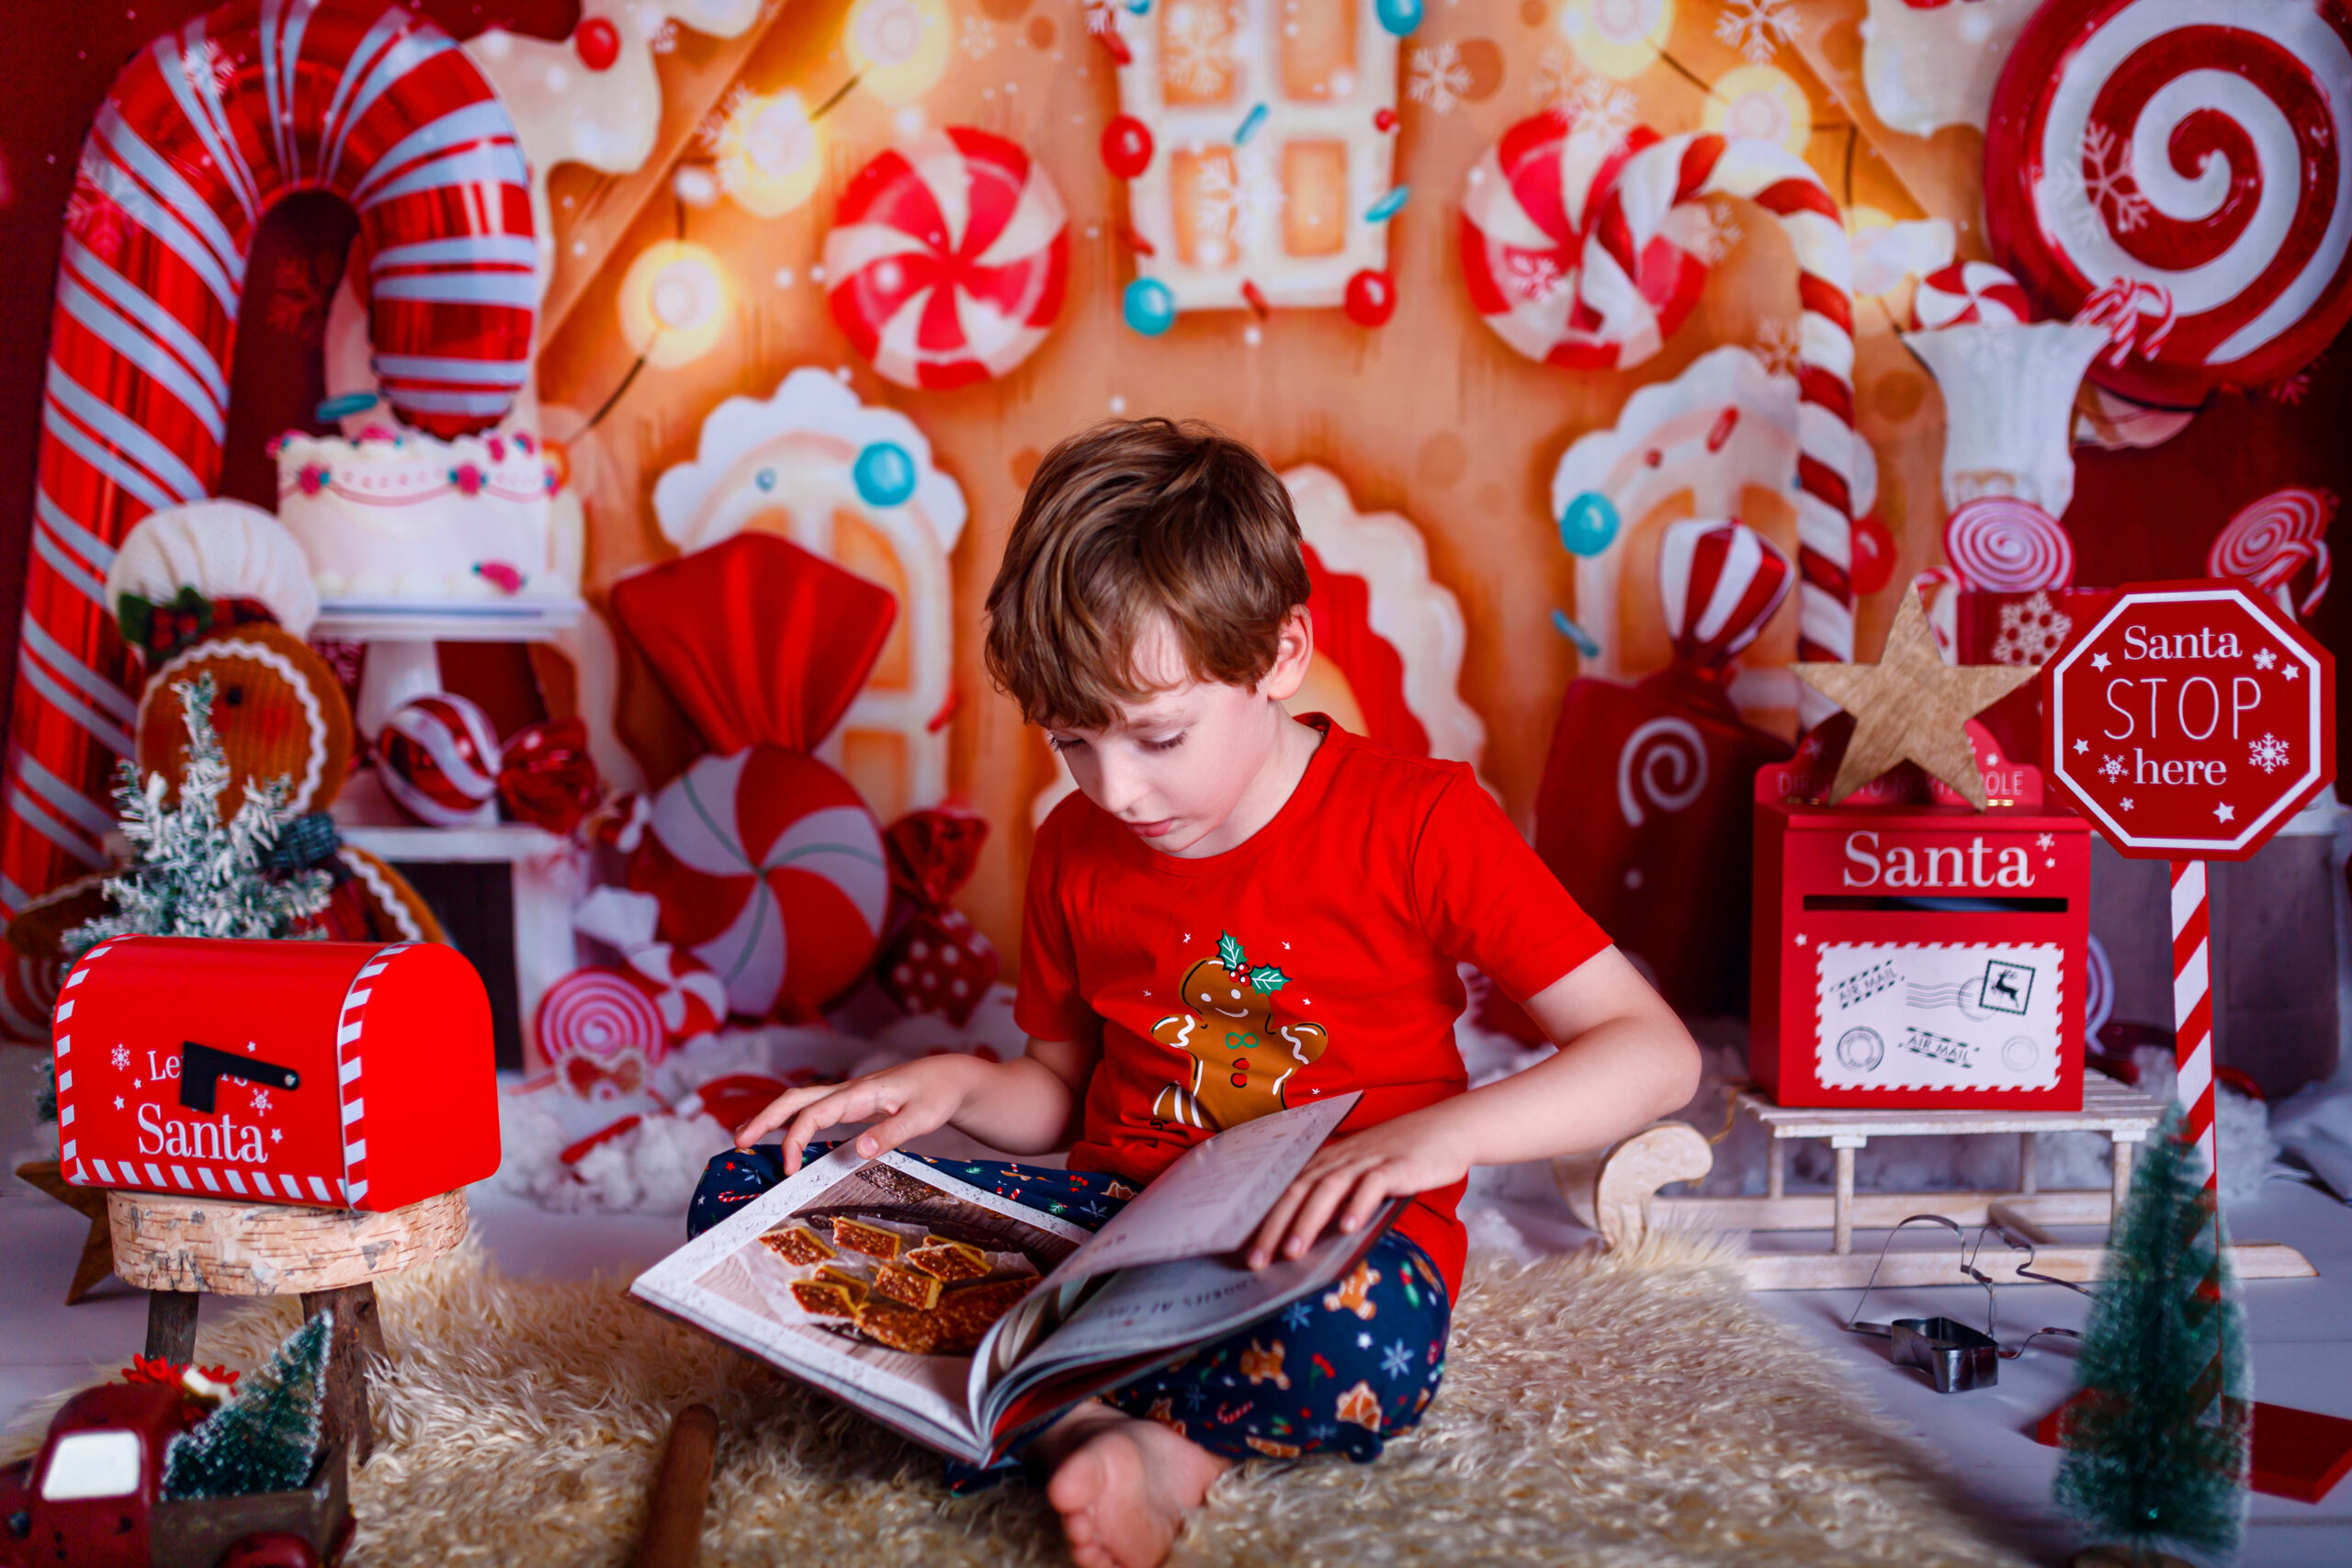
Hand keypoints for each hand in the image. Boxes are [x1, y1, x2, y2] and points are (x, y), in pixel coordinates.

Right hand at [731, 1056, 983, 1173]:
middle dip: (764, 1118)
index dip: (795, 1140)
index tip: (789, 1170)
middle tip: (739, 1142)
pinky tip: (786, 1136)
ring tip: (747, 1138)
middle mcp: (848, 1090)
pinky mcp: (854, 1103)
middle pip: (795, 1098)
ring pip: (801, 1100)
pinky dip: (792, 1120)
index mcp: (860, 1093)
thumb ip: (891, 1133)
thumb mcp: (923, 1117)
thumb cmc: (939, 1095)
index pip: (814, 1114)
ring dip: (772, 1116)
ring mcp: (849, 1095)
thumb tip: (858, 1151)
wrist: (951, 1077)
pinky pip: (814, 1108)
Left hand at [1245, 1108, 1471, 1269]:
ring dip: (1308, 1221)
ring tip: (1293, 1251)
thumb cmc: (1402, 1157)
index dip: (1265, 1220)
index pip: (1288, 1191)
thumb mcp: (1364, 1173)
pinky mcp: (1397, 1165)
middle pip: (1299, 1190)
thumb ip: (1340, 1197)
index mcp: (1330, 1161)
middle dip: (1275, 1227)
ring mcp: (1368, 1160)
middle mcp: (1342, 1158)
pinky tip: (1349, 1227)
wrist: (1446, 1129)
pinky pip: (1373, 1185)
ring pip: (1328, 1188)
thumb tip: (1313, 1236)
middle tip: (1258, 1261)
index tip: (1247, 1250)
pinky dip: (1358, 1205)